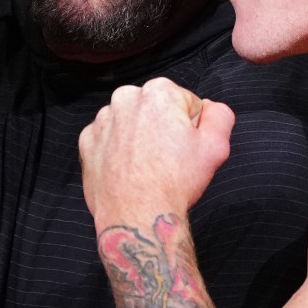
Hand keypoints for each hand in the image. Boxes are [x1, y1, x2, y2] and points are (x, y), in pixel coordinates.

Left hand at [79, 77, 234, 226]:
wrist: (136, 216)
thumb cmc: (174, 183)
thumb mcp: (216, 147)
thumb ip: (220, 116)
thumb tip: (210, 107)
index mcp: (159, 91)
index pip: (185, 104)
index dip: (190, 128)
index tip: (184, 148)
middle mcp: (125, 97)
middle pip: (155, 110)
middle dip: (163, 129)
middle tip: (167, 160)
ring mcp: (102, 119)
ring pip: (131, 123)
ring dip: (139, 139)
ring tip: (147, 167)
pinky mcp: (87, 141)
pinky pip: (109, 140)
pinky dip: (118, 151)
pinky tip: (128, 170)